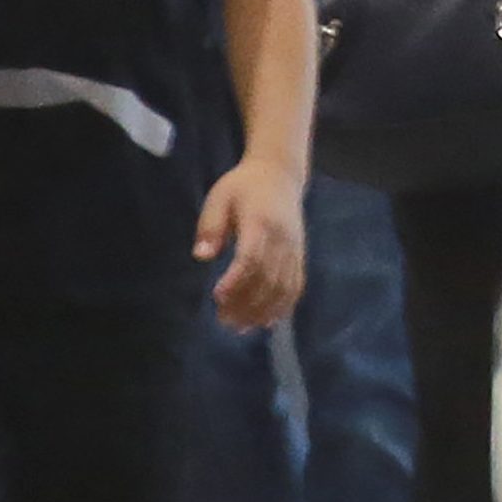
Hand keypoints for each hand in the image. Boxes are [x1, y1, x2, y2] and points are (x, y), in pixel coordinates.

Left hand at [200, 162, 310, 330]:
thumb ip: (210, 227)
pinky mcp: (300, 256)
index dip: (236, 280)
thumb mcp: (219, 198)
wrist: (280, 175)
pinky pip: (296, 286)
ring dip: (263, 310)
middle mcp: (282, 239)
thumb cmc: (243, 186)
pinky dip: (283, 306)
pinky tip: (267, 321)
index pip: (251, 258)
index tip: (217, 297)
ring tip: (242, 326)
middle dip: (246, 303)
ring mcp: (294, 249)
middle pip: (267, 278)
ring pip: (283, 287)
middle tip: (224, 320)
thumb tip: (201, 256)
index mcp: (260, 223)